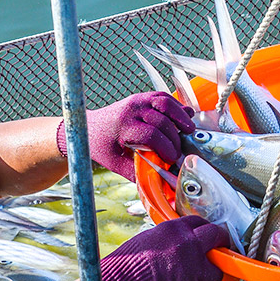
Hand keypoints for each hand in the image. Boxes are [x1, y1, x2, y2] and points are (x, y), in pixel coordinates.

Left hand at [59, 92, 194, 178]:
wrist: (89, 126)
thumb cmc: (101, 146)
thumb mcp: (115, 163)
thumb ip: (136, 172)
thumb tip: (158, 183)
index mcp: (124, 127)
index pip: (152, 135)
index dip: (166, 148)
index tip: (172, 159)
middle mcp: (131, 110)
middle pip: (161, 121)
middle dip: (175, 138)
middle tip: (179, 152)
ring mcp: (137, 100)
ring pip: (165, 102)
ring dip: (180, 116)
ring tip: (190, 130)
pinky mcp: (142, 97)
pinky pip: (163, 97)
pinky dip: (176, 107)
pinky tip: (184, 116)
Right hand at [99, 216, 227, 280]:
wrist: (122, 279)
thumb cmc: (130, 259)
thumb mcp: (152, 235)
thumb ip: (172, 236)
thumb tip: (183, 240)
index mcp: (176, 227)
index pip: (201, 222)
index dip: (206, 229)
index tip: (207, 236)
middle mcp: (188, 242)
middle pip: (217, 236)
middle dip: (220, 242)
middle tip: (218, 250)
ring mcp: (191, 264)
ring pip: (217, 270)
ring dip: (211, 274)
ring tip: (202, 275)